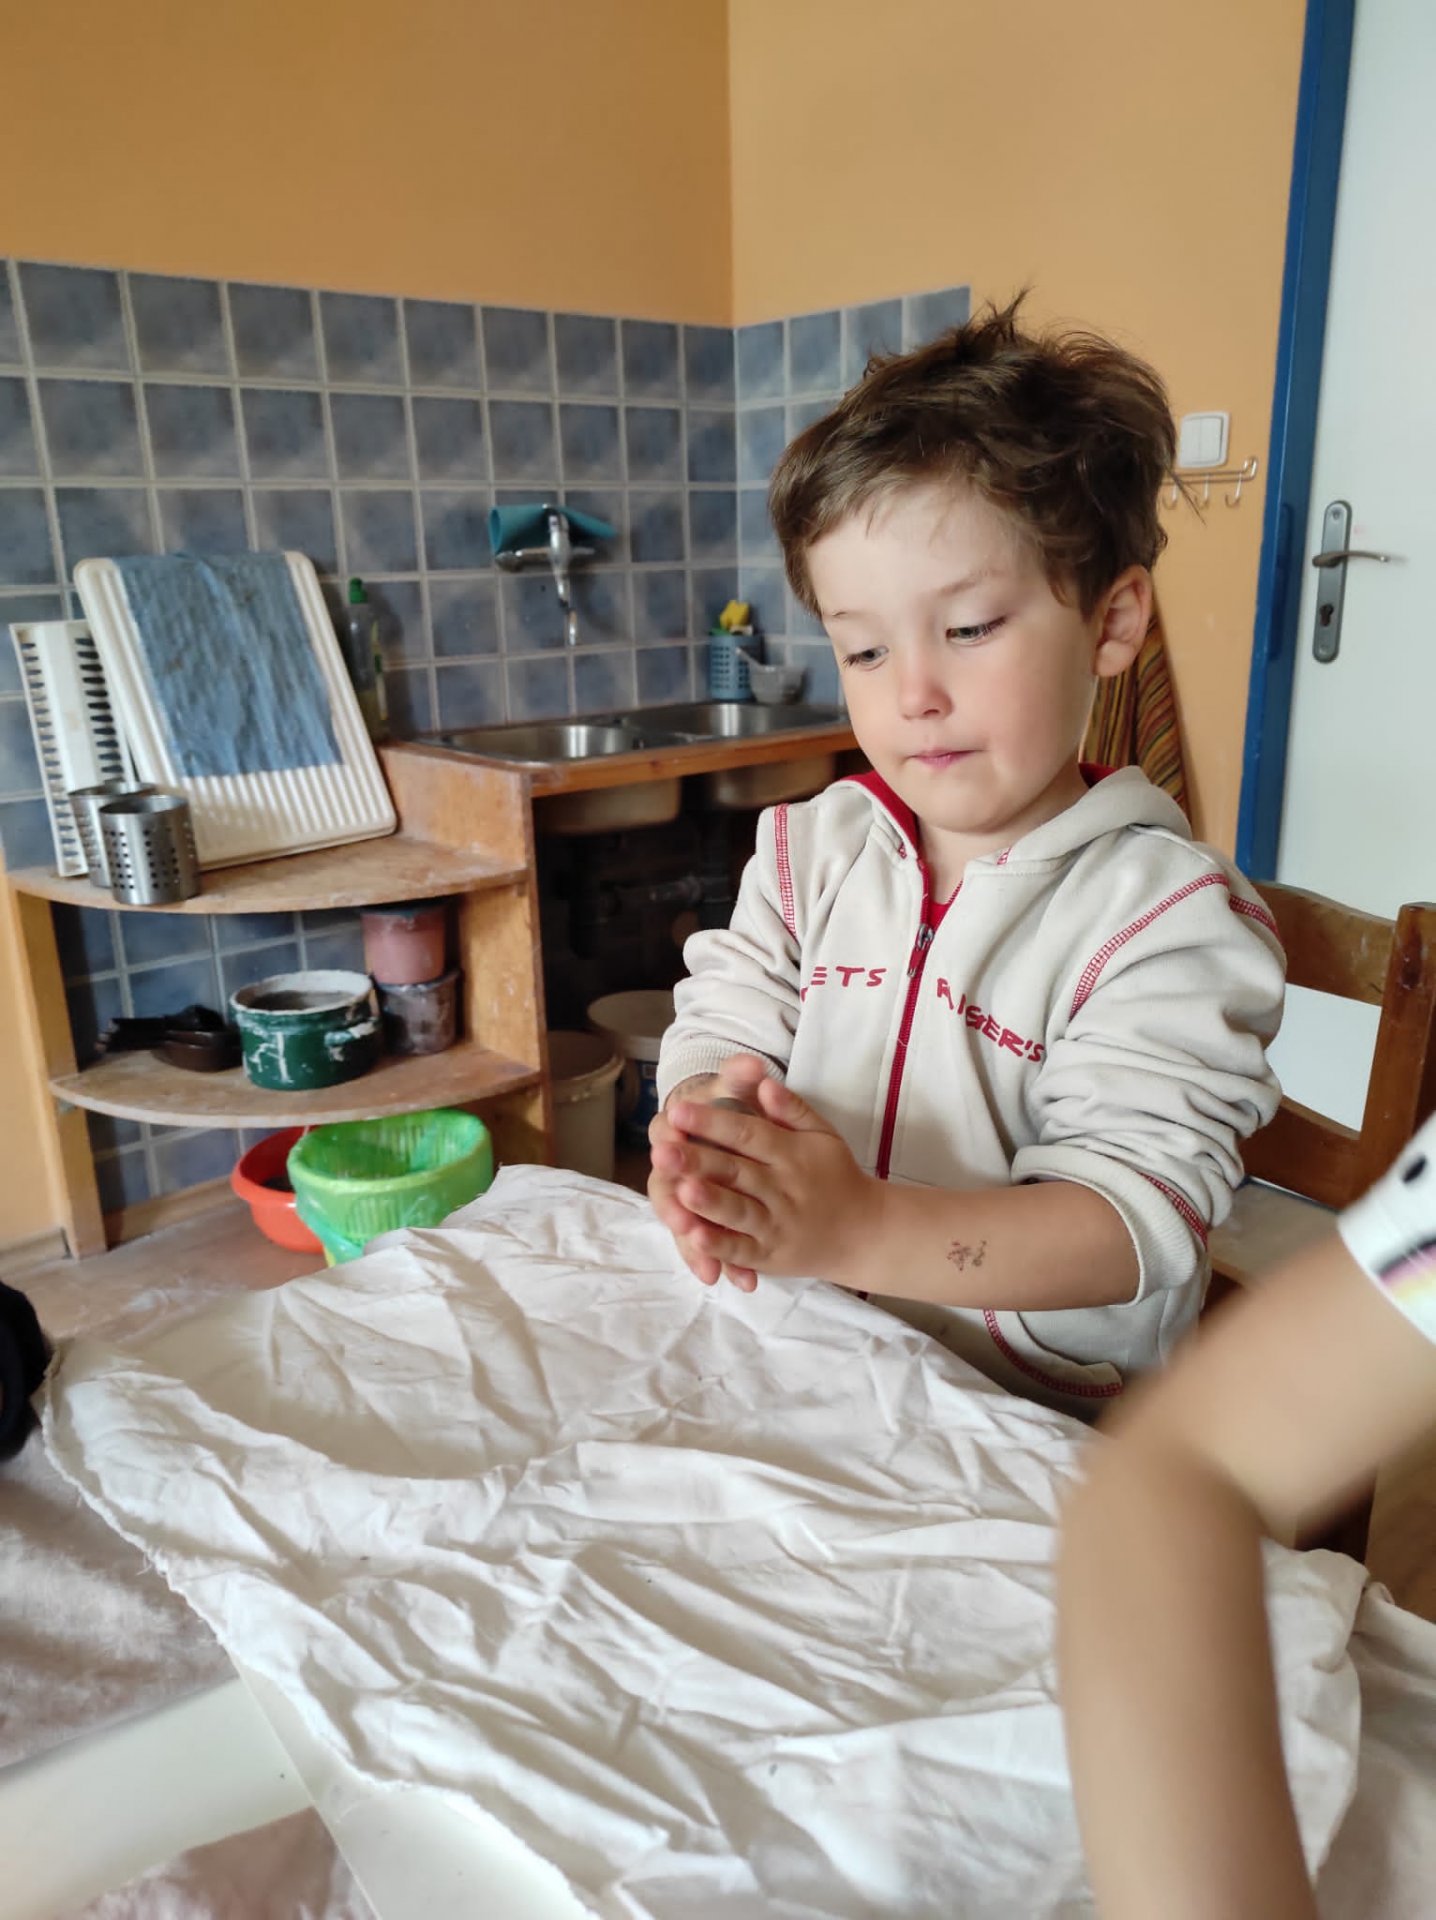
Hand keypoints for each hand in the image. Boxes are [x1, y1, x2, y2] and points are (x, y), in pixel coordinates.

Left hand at [655, 1058, 882, 1285]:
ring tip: (679, 1190)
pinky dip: (719, 1246)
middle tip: (662, 1148)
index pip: (748, 1133)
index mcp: (792, 1154)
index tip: (679, 1109)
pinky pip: (742, 1250)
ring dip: (709, 1202)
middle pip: (736, 1171)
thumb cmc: (837, 1176)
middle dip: (698, 1160)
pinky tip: (693, 1237)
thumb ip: (792, 1109)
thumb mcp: (823, 1135)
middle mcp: (784, 1188)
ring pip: (738, 1211)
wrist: (866, 1232)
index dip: (714, 1121)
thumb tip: (764, 1082)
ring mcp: (777, 1224)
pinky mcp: (771, 1256)